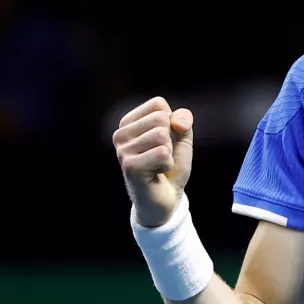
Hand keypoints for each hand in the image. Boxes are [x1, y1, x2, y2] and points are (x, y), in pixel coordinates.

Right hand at [113, 96, 193, 226]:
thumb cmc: (170, 166)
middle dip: (170, 139)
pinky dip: (167, 164)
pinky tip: (156, 173)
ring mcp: (122, 150)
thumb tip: (176, 121)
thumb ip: (183, 121)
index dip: (172, 124)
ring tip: (157, 165)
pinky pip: (162, 153)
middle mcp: (120, 134)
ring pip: (162, 135)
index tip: (163, 142)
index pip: (158, 104)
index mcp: (128, 122)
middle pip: (161, 118)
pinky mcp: (129, 166)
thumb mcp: (181, 138)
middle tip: (161, 157)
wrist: (166, 199)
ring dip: (168, 154)